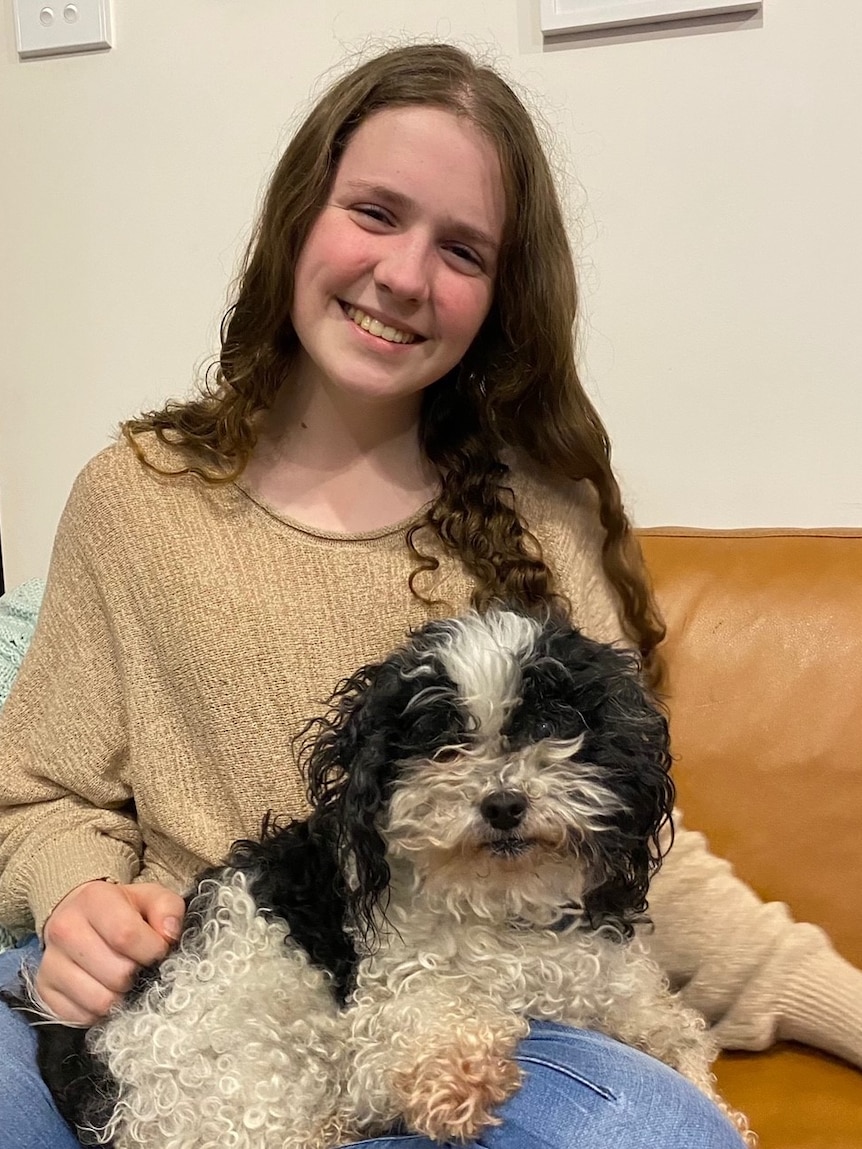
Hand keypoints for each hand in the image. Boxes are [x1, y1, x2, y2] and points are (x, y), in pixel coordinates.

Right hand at [35, 879, 184, 1025]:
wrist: (80, 915)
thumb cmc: (122, 910)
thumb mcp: (152, 898)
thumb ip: (168, 910)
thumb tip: (168, 936)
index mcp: (93, 899)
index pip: (126, 935)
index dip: (152, 950)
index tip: (158, 950)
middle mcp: (64, 929)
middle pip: (116, 974)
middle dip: (137, 974)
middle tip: (137, 964)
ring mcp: (50, 962)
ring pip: (100, 1001)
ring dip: (120, 996)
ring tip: (121, 978)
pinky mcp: (44, 990)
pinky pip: (81, 1017)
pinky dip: (99, 1011)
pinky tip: (103, 989)